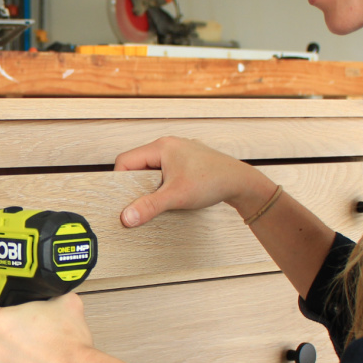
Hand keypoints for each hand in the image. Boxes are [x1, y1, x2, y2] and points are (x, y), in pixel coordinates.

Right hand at [114, 136, 273, 226]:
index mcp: (161, 146)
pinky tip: (173, 194)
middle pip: (137, 163)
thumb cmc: (213, 182)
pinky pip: (165, 170)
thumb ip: (149, 206)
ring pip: (151, 168)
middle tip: (143, 199)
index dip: (121, 179)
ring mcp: (179, 151)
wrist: (241, 182)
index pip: (125, 160)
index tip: (125, 197)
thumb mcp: (177, 196)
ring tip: (160, 197)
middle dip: (136, 183)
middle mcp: (168, 145)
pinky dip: (164, 183)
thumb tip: (126, 217)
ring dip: (151, 184)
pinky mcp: (187, 160)